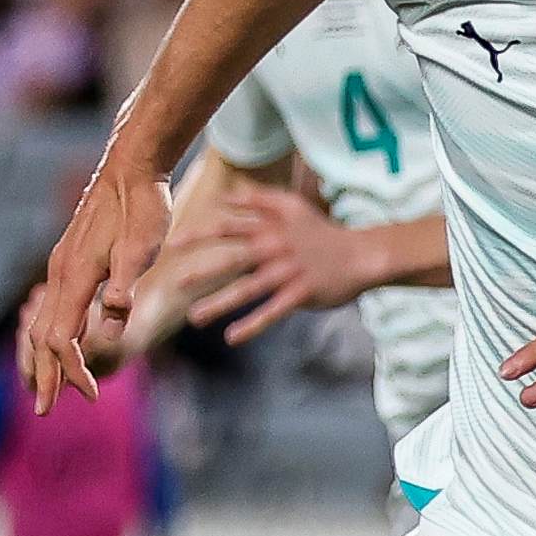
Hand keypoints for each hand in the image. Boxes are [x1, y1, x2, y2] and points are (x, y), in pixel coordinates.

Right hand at [19, 156, 172, 407]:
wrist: (131, 168)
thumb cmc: (143, 207)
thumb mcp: (142, 250)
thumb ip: (124, 289)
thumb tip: (108, 329)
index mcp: (75, 276)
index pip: (62, 338)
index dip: (72, 371)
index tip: (91, 396)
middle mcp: (61, 273)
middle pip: (42, 336)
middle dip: (45, 375)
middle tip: (44, 411)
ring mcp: (62, 265)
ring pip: (42, 320)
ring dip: (43, 357)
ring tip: (43, 385)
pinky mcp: (70, 259)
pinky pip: (51, 306)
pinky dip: (49, 333)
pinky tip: (60, 342)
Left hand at [193, 185, 377, 343]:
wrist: (362, 254)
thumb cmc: (323, 232)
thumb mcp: (293, 206)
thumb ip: (259, 200)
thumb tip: (226, 198)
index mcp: (270, 228)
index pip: (228, 228)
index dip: (199, 235)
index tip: (173, 244)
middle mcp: (275, 249)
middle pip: (232, 259)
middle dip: (203, 272)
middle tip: (176, 285)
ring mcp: (288, 273)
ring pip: (248, 290)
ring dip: (220, 304)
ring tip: (195, 318)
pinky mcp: (301, 294)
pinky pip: (272, 312)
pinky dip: (252, 325)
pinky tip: (232, 337)